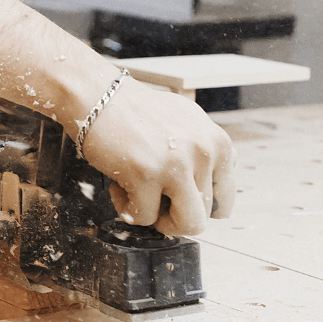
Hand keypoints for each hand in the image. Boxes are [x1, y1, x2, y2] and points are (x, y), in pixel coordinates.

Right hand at [77, 77, 235, 236]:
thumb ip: (206, 153)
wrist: (97, 96)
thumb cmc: (137, 112)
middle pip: (203, 218)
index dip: (197, 207)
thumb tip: (217, 186)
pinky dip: (127, 209)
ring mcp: (177, 164)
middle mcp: (204, 152)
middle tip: (152, 197)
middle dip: (174, 216)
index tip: (177, 199)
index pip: (224, 200)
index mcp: (218, 143)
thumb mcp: (187, 123)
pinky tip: (119, 185)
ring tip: (139, 193)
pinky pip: (145, 218)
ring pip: (186, 225)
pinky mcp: (147, 174)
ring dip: (157, 218)